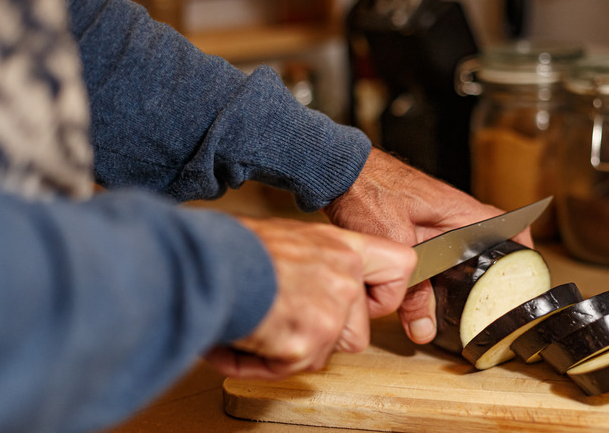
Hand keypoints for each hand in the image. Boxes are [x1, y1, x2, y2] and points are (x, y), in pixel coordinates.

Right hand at [205, 217, 415, 380]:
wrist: (205, 264)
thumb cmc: (238, 247)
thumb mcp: (293, 238)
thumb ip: (321, 262)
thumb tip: (325, 281)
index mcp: (344, 248)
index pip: (402, 267)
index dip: (387, 293)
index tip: (370, 302)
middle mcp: (344, 278)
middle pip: (359, 333)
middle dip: (325, 338)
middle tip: (291, 319)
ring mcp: (329, 313)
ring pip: (323, 355)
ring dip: (292, 350)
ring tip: (261, 325)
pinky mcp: (306, 343)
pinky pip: (290, 369)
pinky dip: (263, 363)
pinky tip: (244, 339)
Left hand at [323, 148, 532, 344]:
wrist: (337, 172)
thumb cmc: (368, 192)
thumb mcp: (395, 247)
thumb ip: (412, 290)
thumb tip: (423, 329)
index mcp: (458, 211)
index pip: (507, 225)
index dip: (522, 249)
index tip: (527, 272)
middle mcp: (451, 212)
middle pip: (484, 244)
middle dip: (488, 272)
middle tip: (489, 300)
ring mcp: (432, 217)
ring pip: (457, 251)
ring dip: (458, 274)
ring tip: (458, 302)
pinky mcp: (413, 222)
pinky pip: (435, 250)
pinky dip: (434, 270)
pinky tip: (424, 289)